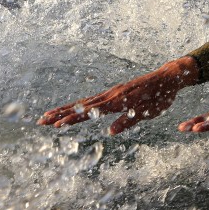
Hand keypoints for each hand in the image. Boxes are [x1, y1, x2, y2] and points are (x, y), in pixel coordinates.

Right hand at [38, 57, 199, 134]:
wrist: (167, 77)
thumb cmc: (160, 97)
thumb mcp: (149, 112)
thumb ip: (129, 120)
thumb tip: (111, 132)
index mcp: (118, 101)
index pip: (91, 112)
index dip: (74, 119)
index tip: (57, 126)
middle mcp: (111, 95)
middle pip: (81, 106)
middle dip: (60, 114)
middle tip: (41, 121)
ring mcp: (111, 92)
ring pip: (84, 102)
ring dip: (65, 110)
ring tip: (48, 116)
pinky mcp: (114, 92)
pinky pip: (93, 100)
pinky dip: (79, 105)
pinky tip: (72, 110)